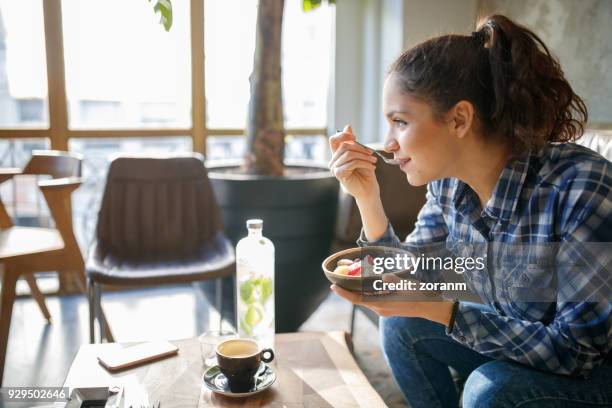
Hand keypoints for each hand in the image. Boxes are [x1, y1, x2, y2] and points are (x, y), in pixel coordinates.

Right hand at [328, 125, 379, 200]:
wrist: (368, 190)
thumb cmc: (365, 173)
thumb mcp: (361, 154)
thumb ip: (353, 142)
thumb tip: (348, 126)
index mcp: (337, 155)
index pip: (333, 140)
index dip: (343, 135)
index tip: (354, 138)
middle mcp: (333, 161)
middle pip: (344, 146)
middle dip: (360, 148)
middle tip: (372, 153)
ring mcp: (334, 168)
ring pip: (349, 154)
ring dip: (364, 156)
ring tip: (373, 161)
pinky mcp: (339, 174)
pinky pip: (352, 163)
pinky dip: (364, 163)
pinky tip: (372, 167)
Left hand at [330, 274, 454, 325]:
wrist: (431, 308)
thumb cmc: (419, 296)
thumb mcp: (406, 286)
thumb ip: (393, 280)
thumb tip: (383, 277)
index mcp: (381, 304)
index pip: (357, 299)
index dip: (344, 294)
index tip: (333, 287)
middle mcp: (380, 309)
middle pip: (358, 299)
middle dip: (348, 289)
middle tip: (339, 278)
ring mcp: (384, 309)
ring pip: (365, 299)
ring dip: (357, 290)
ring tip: (350, 278)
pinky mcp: (389, 307)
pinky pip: (373, 299)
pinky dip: (367, 292)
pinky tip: (367, 283)